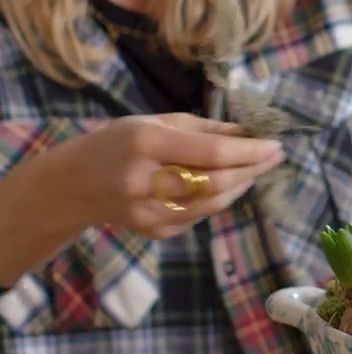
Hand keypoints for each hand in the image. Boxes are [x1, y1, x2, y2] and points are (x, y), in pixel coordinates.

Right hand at [64, 113, 283, 239]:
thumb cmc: (118, 143)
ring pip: (214, 204)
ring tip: (256, 170)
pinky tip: (227, 186)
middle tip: (275, 158)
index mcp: (146, 143)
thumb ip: (205, 129)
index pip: (212, 153)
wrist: (72, 184)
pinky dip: (220, 200)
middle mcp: (146, 181)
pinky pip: (200, 216)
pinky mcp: (153, 231)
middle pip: (218, 182)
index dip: (250, 152)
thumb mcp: (156, 122)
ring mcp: (148, 212)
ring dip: (242, 186)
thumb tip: (250, 134)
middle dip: (253, 170)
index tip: (276, 145)